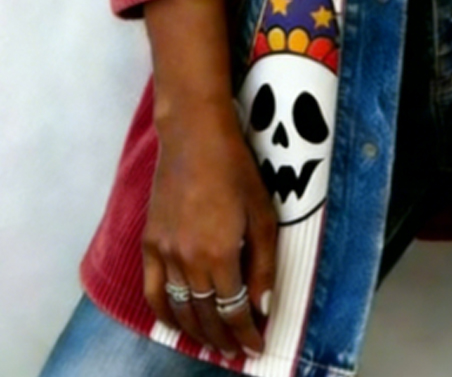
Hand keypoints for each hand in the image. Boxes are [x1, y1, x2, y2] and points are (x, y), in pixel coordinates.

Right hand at [142, 102, 277, 359]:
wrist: (194, 138)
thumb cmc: (237, 170)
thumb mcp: (262, 213)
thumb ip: (263, 264)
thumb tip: (263, 306)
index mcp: (220, 254)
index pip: (233, 310)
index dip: (246, 334)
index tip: (257, 349)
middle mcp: (188, 260)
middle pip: (205, 316)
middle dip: (223, 339)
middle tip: (237, 351)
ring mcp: (164, 253)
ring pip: (179, 309)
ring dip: (196, 333)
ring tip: (213, 344)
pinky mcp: (149, 243)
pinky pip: (153, 291)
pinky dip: (164, 314)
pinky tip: (175, 324)